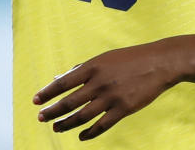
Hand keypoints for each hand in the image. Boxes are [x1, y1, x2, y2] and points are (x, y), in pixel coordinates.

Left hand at [33, 41, 179, 140]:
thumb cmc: (129, 59)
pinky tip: (80, 136)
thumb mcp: (104, 58)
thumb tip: (60, 78)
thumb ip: (82, 69)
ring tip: (56, 128)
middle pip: (70, 102)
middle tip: (41, 118)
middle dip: (53, 112)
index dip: (48, 93)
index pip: (63, 83)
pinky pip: (102, 125)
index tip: (35, 101)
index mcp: (93, 67)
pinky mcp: (124, 109)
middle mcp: (99, 83)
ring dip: (66, 124)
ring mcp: (112, 97)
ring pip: (83, 116)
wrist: (158, 62)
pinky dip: (89, 133)